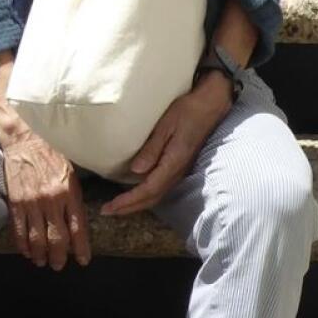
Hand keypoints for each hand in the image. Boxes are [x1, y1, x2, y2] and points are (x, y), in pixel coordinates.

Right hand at [0, 124, 91, 269]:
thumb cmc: (52, 155)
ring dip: (40, 255)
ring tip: (42, 261)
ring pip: (37, 240)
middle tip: (58, 265)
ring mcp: (32, 202)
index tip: (82, 261)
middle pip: (57, 240)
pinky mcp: (16, 202)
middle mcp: (52, 200)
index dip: (81, 249)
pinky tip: (26, 251)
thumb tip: (77, 225)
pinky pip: (19, 231)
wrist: (25, 139)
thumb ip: (74, 199)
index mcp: (69, 193)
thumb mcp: (71, 174)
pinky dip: (23, 245)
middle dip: (58, 258)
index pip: (78, 229)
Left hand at [99, 76, 232, 216]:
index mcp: (173, 163)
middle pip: (151, 198)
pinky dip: (146, 195)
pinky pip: (161, 187)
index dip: (128, 201)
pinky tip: (136, 193)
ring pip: (156, 195)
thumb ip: (152, 149)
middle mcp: (177, 172)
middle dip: (129, 207)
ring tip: (118, 207)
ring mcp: (180, 171)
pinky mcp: (179, 166)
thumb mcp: (166, 126)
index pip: (147, 190)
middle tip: (107, 211)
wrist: (210, 106)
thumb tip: (135, 171)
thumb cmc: (187, 111)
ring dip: (137, 203)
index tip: (110, 207)